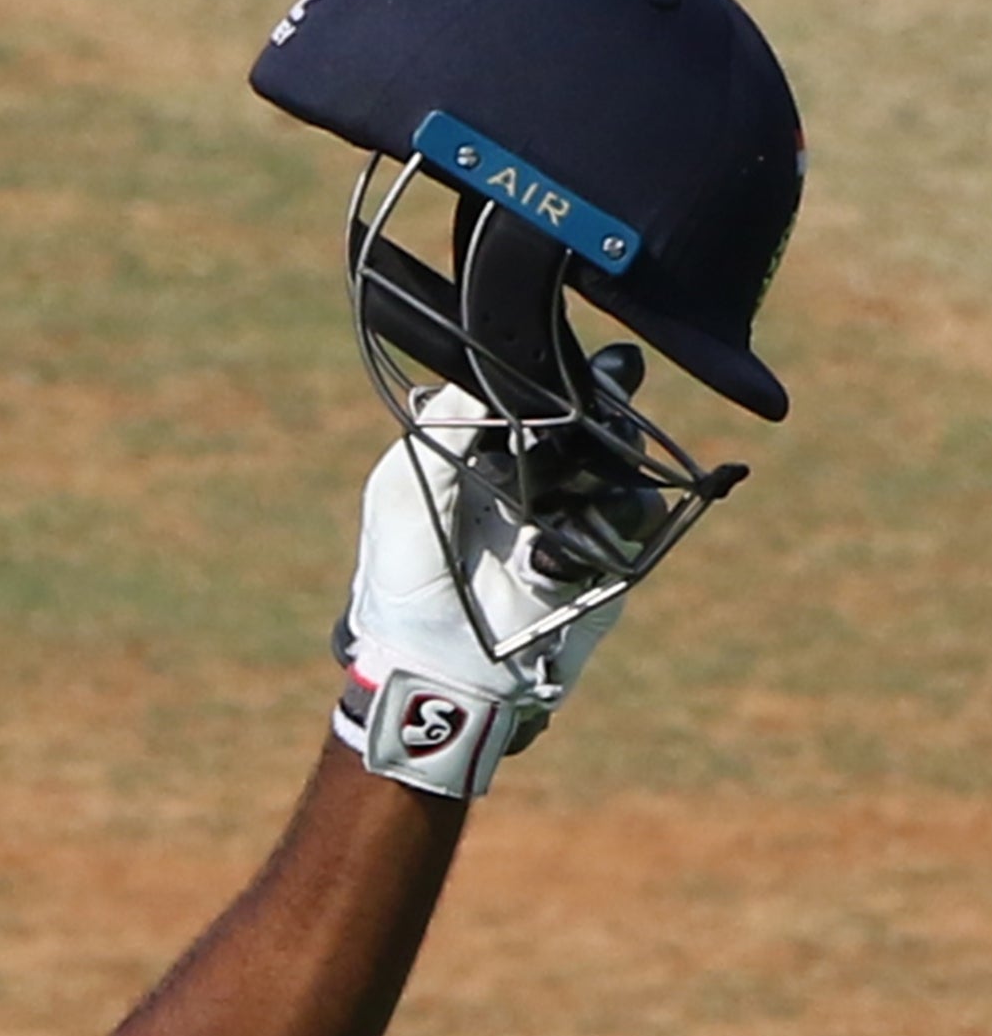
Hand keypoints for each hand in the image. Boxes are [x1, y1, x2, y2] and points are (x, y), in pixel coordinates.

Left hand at [336, 383, 625, 798]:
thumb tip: (476, 376)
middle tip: (606, 390)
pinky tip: (558, 549)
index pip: (528, 397)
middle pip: (589, 419)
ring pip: (618, 464)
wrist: (442, 674)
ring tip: (571, 482)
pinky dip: (611, 521)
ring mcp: (570, 517)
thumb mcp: (401, 499)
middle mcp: (531, 479)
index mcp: (480, 455)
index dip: (549, 376)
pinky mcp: (601, 558)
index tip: (564, 361)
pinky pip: (634, 520)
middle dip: (600, 405)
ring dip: (605, 463)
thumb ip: (440, 434)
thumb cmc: (404, 584)